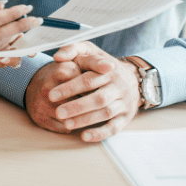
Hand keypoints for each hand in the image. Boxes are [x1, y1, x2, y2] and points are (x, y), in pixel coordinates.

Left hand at [25, 42, 140, 141]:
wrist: (133, 77)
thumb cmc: (101, 65)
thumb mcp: (89, 51)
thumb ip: (72, 50)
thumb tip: (57, 57)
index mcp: (108, 69)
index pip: (89, 79)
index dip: (70, 87)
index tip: (51, 95)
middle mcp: (118, 86)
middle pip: (98, 98)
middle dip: (77, 106)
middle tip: (58, 112)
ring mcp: (124, 102)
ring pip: (105, 112)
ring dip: (85, 119)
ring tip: (66, 124)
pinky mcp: (126, 116)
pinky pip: (114, 127)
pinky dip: (100, 133)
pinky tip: (84, 136)